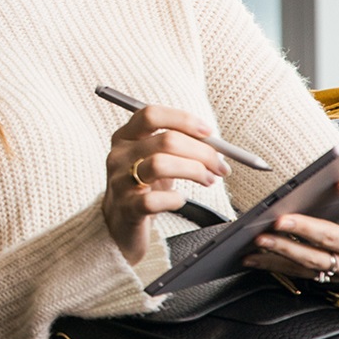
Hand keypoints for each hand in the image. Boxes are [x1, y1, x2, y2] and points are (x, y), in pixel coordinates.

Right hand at [102, 105, 230, 263]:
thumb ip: (177, 146)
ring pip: (160, 165)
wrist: (120, 223)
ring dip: (193, 171)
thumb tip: (214, 144)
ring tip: (208, 180)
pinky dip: (174, 199)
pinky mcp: (126, 208)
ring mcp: (120, 182)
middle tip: (219, 165)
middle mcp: (119, 156)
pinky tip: (180, 200)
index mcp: (125, 137)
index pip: (151, 115)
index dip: (183, 120)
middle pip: (166, 140)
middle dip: (202, 152)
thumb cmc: (143, 186)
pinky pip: (153, 200)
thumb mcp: (154, 158)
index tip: (208, 133)